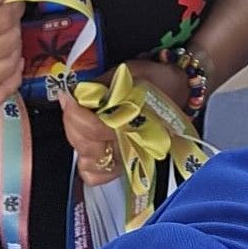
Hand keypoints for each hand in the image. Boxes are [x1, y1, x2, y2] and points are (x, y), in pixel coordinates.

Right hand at [0, 0, 23, 108]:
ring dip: (15, 49)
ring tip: (5, 39)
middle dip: (14, 25)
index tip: (13, 2)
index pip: (3, 19)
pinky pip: (0, 94)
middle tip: (5, 18)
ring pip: (10, 65)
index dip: (15, 7)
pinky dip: (12, 79)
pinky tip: (9, 66)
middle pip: (9, 41)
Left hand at [60, 58, 192, 185]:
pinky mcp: (124, 165)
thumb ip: (101, 86)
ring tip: (78, 121)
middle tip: (71, 104)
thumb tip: (75, 94)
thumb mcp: (128, 72)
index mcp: (135, 123)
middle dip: (72, 122)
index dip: (74, 112)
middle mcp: (131, 146)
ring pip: (87, 161)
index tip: (67, 97)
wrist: (181, 89)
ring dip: (77, 139)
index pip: (94, 129)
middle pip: (86, 145)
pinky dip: (87, 162)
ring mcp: (128, 159)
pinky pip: (96, 176)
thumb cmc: (157, 79)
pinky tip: (88, 143)